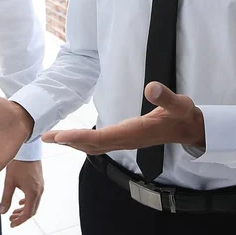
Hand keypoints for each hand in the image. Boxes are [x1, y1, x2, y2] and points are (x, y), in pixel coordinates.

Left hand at [0, 160, 43, 227]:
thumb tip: (1, 212)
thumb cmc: (18, 164)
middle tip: (11, 219)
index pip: (27, 214)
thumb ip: (6, 198)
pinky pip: (35, 196)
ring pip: (34, 203)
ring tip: (13, 212)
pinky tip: (20, 201)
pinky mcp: (39, 181)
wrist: (28, 149)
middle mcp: (39, 191)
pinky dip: (27, 202)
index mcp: (33, 193)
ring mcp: (40, 186)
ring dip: (24, 210)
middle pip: (32, 210)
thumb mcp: (10, 182)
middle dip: (21, 217)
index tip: (11, 224)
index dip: (19, 221)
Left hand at [42, 82, 204, 153]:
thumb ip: (166, 97)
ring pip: (93, 146)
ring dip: (72, 142)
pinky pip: (99, 144)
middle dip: (68, 142)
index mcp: (134, 133)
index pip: (101, 138)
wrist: (189, 129)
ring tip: (51, 137)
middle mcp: (126, 140)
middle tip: (46, 136)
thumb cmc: (183, 115)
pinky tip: (73, 138)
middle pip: (92, 145)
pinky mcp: (125, 139)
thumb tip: (151, 88)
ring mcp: (125, 141)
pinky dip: (82, 142)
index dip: (80, 138)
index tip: (61, 137)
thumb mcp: (180, 104)